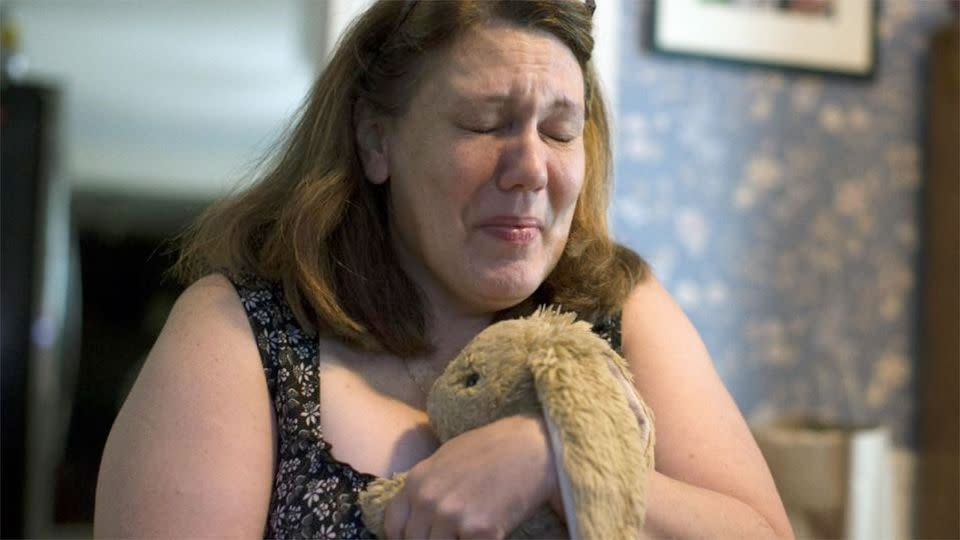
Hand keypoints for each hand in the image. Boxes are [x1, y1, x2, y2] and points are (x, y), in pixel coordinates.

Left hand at [383, 414, 557, 538]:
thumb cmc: (492, 449)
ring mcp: (452, 516)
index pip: (394, 528)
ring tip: (469, 531)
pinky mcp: (480, 531)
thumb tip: (418, 516)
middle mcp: (428, 499)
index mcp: (416, 481)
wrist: (531, 446)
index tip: (422, 538)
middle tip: (454, 534)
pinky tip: (489, 532)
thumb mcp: (445, 459)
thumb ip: (426, 487)